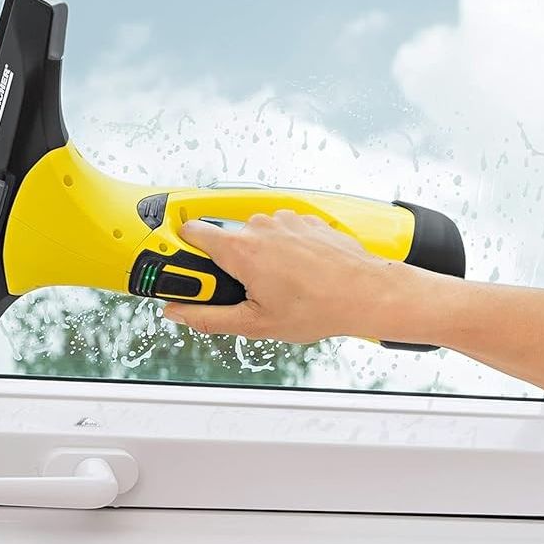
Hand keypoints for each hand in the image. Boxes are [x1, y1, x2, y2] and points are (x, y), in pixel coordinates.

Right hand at [160, 209, 397, 343]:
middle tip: (251, 292)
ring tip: (283, 285)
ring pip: (258, 236)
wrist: (365, 292)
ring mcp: (285, 219)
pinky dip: (286, 249)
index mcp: (241, 249)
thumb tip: (178, 312)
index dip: (184, 249)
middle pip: (228, 240)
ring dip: (262, 256)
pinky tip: (301, 273)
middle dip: (232, 265)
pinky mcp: (306, 219)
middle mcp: (261, 226)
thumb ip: (208, 317)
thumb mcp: (255, 324)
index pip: (192, 231)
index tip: (188, 266)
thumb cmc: (317, 307)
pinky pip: (284, 232)